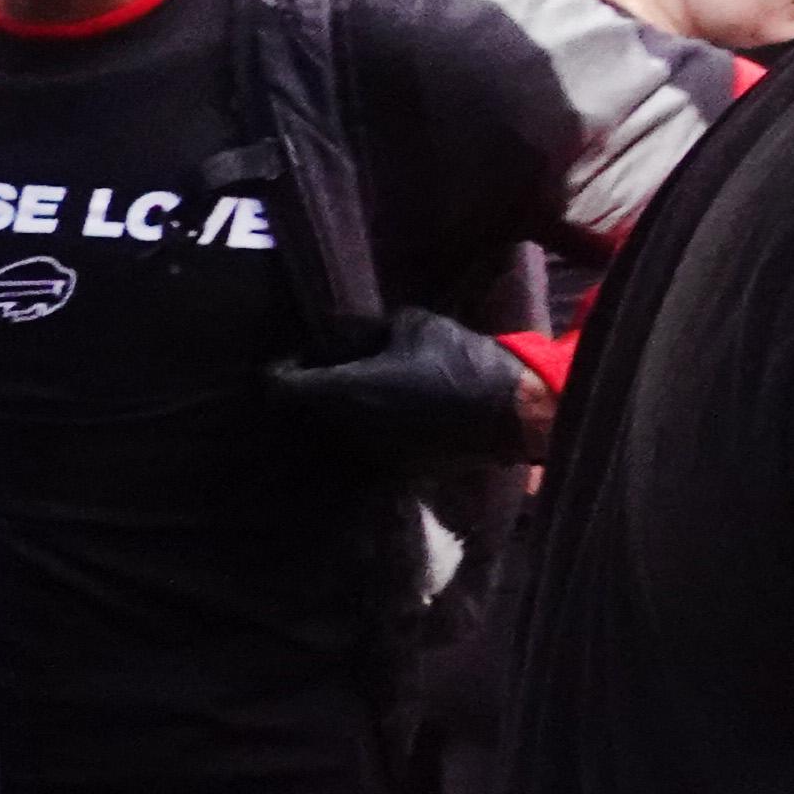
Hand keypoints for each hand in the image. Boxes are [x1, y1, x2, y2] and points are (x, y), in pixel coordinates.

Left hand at [264, 308, 550, 470]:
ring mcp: (371, 452)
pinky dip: (369, 427)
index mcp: (344, 391)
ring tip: (361, 387)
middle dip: (312, 391)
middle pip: (306, 411)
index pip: (281, 387)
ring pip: (335, 430)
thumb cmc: (462, 362)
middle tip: (325, 368)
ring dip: (340, 411)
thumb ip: (372, 328)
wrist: (515, 412)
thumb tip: (349, 329)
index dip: (279, 371)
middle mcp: (347, 428)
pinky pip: (368, 443)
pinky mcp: (397, 467)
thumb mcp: (414, 326)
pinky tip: (389, 410)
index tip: (289, 360)